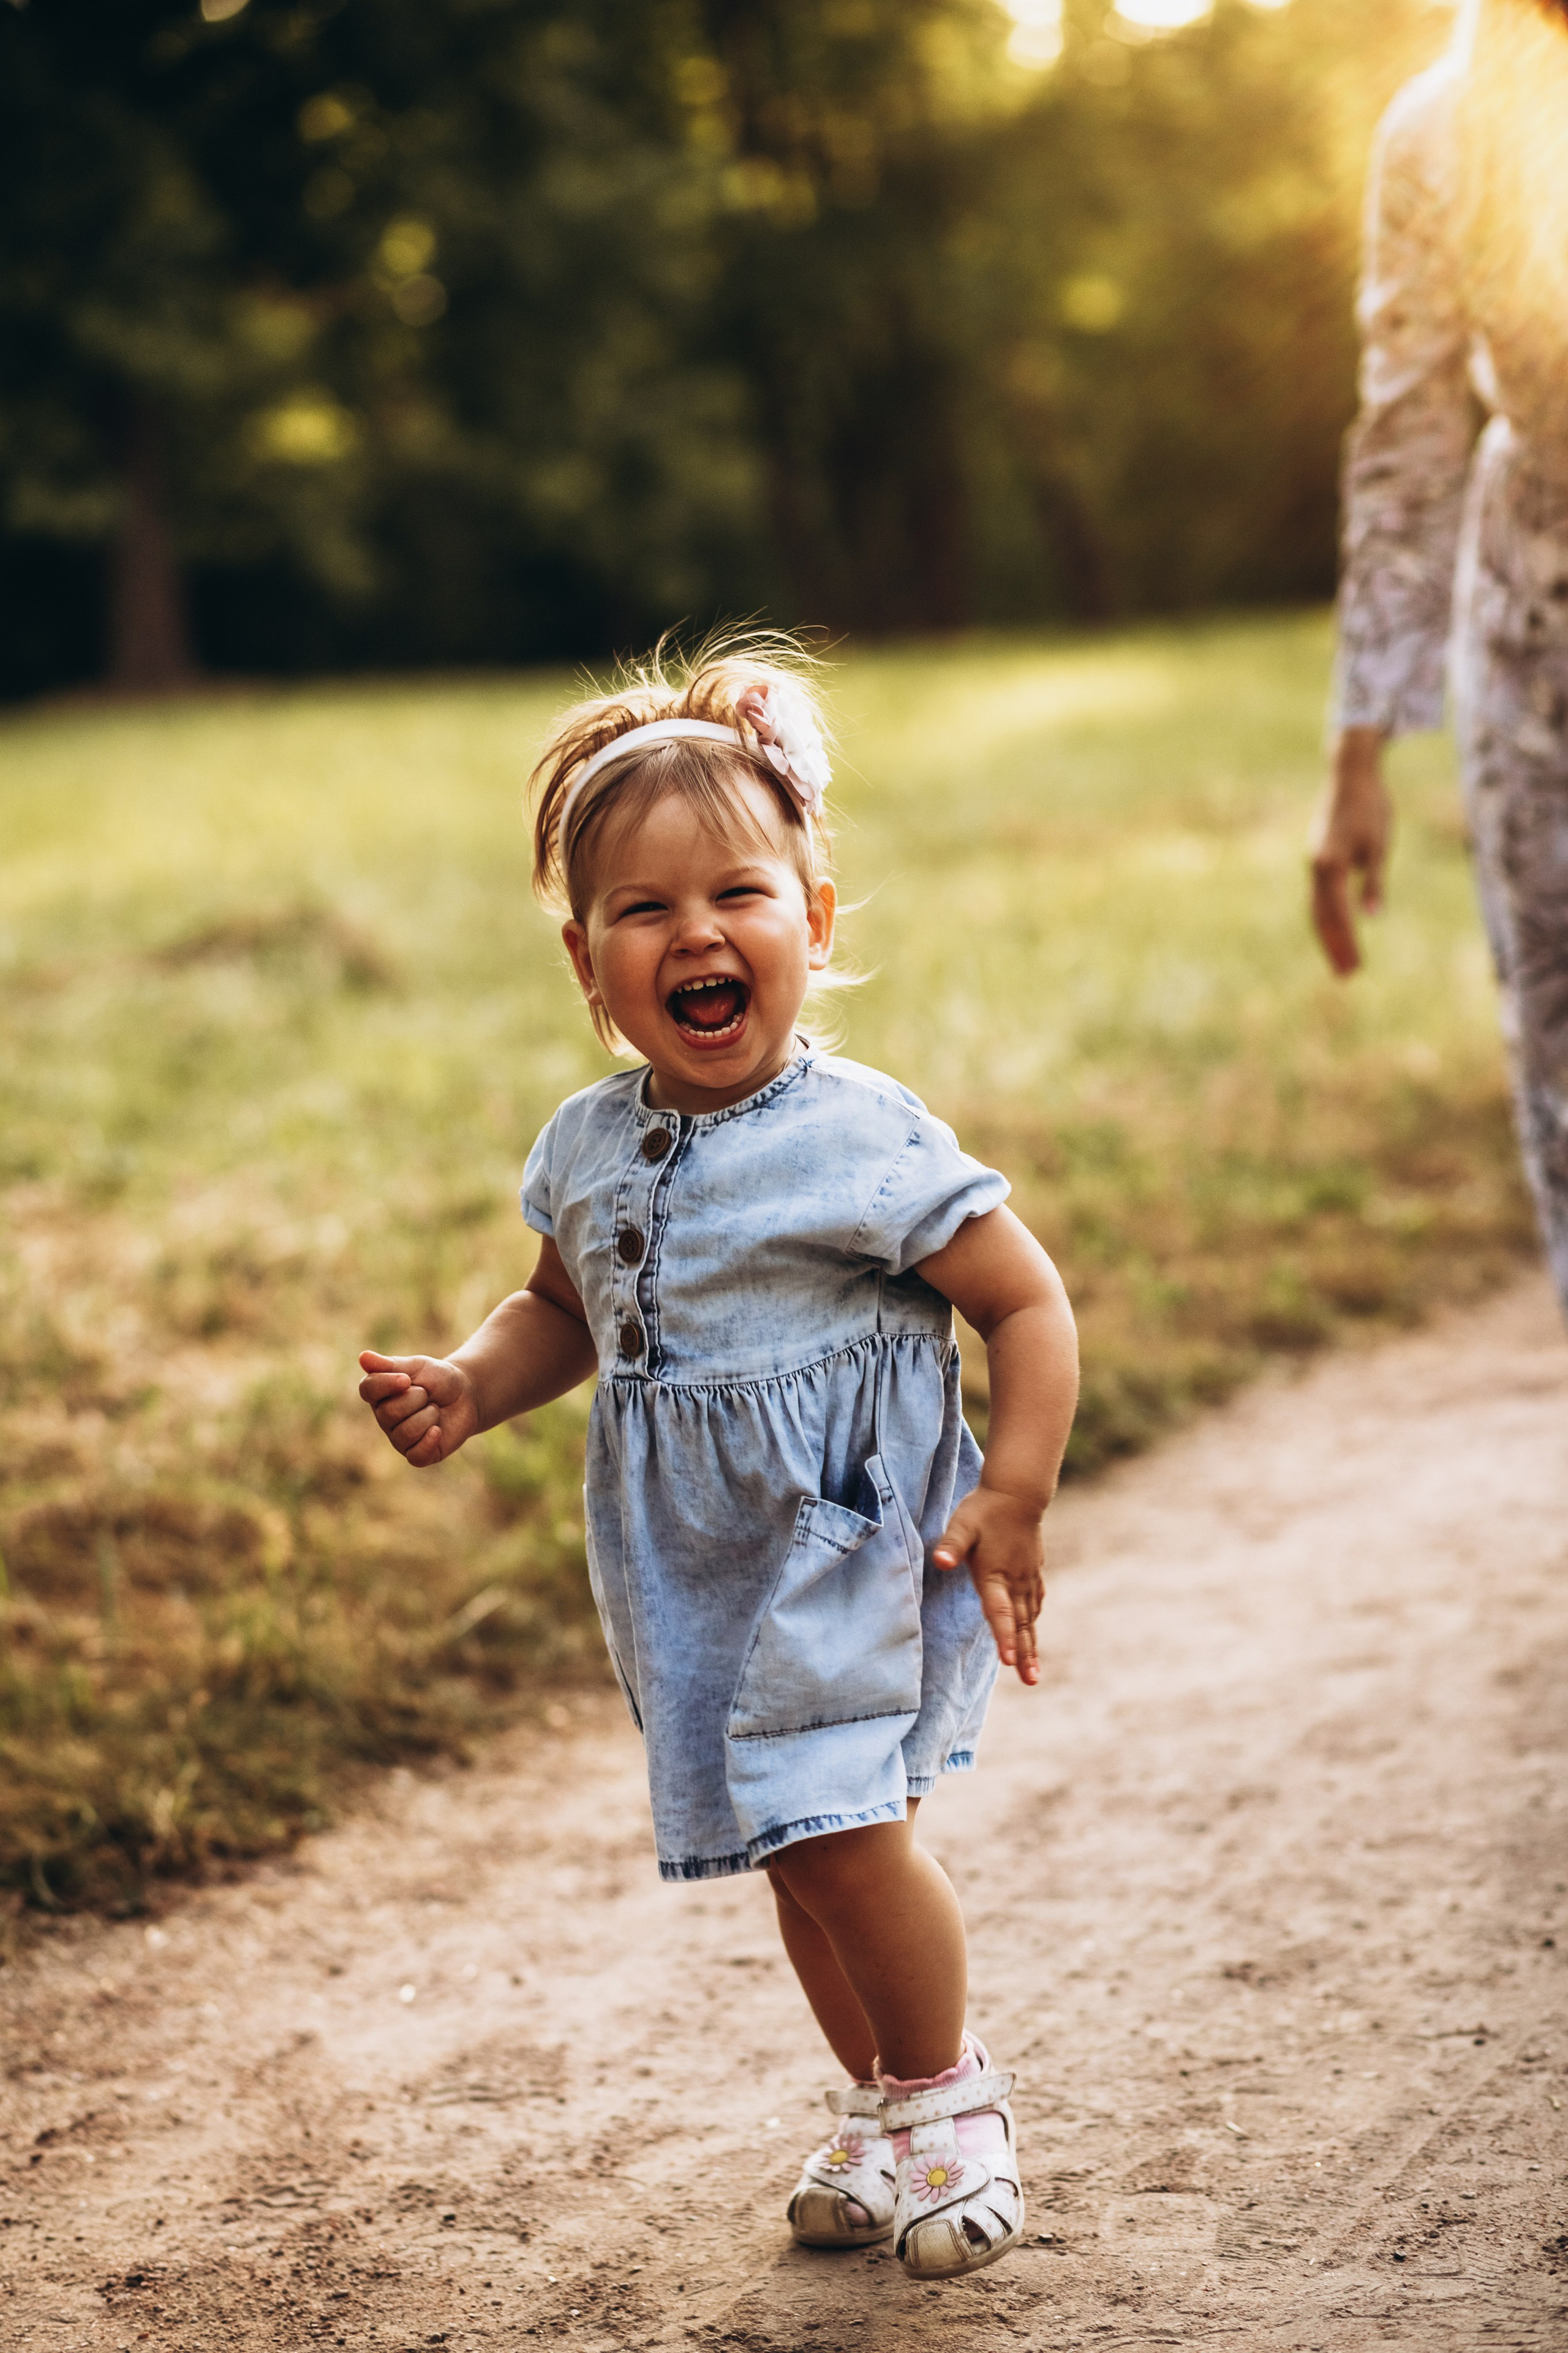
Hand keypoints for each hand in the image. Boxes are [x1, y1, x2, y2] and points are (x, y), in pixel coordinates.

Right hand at [357, 1350, 480, 1467]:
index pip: (368, 1389)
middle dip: (417, 1399)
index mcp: (380, 1394)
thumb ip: (389, 1365)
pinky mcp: (417, 1455)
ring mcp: (399, 1438)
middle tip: (428, 1395)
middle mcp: (384, 1418)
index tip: (407, 1379)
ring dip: (429, 1416)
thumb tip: (363, 1357)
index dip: (386, 1384)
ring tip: (435, 1410)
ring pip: (405, 1433)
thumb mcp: (416, 1366)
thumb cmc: (438, 1379)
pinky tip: (438, 1430)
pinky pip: (415, 1456)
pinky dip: (429, 1442)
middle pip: (389, 1413)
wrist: (467, 1395)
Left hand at [932, 1484, 1045, 1685]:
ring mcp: (1027, 1576)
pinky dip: (1033, 1620)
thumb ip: (952, 1545)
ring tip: (1034, 1672)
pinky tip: (1032, 1628)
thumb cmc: (984, 1509)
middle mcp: (1015, 1580)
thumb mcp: (962, 1524)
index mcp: (996, 1574)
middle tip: (1030, 1681)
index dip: (1004, 1637)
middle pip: (1020, 1623)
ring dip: (1031, 1644)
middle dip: (1025, 1653)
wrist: (1017, 1491)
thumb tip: (940, 1561)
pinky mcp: (1033, 1570)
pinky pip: (1034, 1601)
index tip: (1010, 1661)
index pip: (1000, 1611)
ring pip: (1029, 1617)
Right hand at [1309, 726, 1390, 975]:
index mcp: (1330, 866)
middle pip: (1321, 918)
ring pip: (1316, 910)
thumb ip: (1373, 881)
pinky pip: (1318, 898)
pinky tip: (1335, 931)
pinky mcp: (1318, 860)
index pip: (1339, 915)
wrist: (1351, 776)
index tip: (1357, 967)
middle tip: (1346, 977)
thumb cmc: (1370, 808)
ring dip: (1328, 938)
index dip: (1348, 943)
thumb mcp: (1378, 846)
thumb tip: (1371, 916)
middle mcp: (1317, 868)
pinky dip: (1325, 919)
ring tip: (1340, 962)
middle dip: (1334, 948)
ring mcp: (1314, 865)